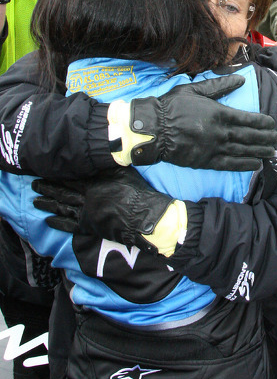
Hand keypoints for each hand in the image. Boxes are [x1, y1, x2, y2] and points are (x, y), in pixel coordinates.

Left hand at [32, 169, 175, 254]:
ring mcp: (85, 212)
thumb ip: (106, 165)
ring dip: (47, 203)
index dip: (56, 174)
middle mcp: (85, 196)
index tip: (44, 170)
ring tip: (35, 201)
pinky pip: (69, 224)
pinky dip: (57, 222)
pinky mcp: (88, 225)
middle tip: (34, 184)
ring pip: (61, 207)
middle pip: (62, 191)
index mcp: (92, 181)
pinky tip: (48, 220)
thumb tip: (97, 153)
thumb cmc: (135, 190)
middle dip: (46, 188)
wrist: (141, 214)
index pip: (70, 177)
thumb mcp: (122, 170)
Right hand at [114, 75, 276, 170]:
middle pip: (250, 136)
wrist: (153, 129)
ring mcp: (214, 148)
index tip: (272, 124)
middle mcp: (221, 132)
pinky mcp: (206, 161)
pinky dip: (244, 164)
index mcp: (219, 113)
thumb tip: (241, 79)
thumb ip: (220, 85)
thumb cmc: (173, 106)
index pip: (248, 119)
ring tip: (271, 153)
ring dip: (260, 152)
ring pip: (243, 151)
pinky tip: (255, 164)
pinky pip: (230, 164)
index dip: (263, 123)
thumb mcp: (196, 90)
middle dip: (266, 138)